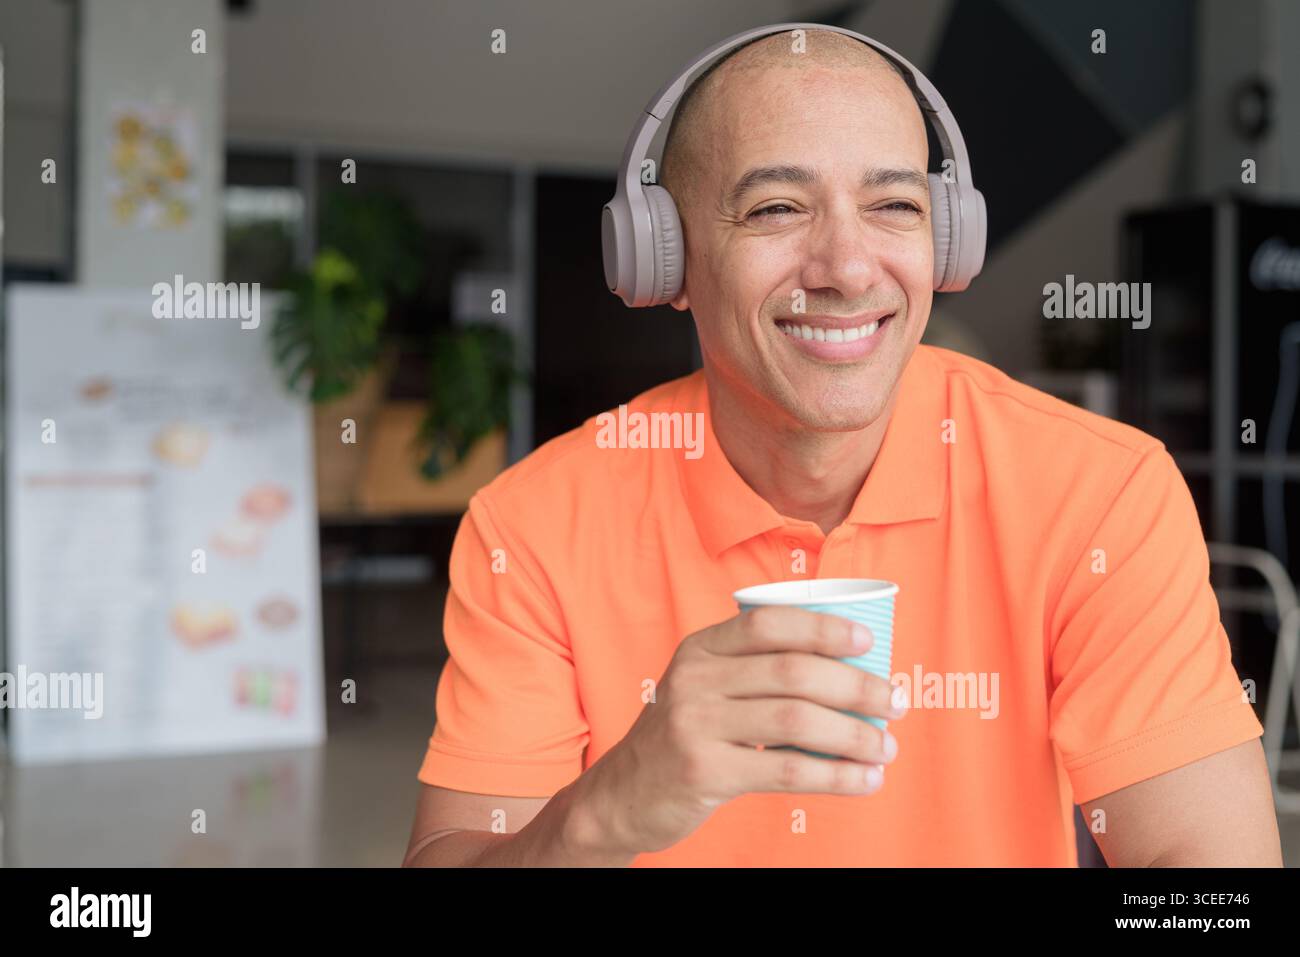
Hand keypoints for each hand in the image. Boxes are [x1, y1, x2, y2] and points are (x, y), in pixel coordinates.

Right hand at [579, 605, 904, 855]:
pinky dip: (836, 775)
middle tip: (895, 702)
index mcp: (700, 648)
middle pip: (793, 671)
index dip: (823, 628)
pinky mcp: (704, 771)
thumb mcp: (704, 688)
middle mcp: (694, 679)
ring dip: (854, 734)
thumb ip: (754, 672)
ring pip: (797, 720)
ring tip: (886, 746)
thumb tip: (850, 673)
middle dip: (856, 686)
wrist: (622, 795)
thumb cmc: (684, 737)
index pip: (769, 623)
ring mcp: (695, 724)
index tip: (867, 643)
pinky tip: (864, 779)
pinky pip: (787, 770)